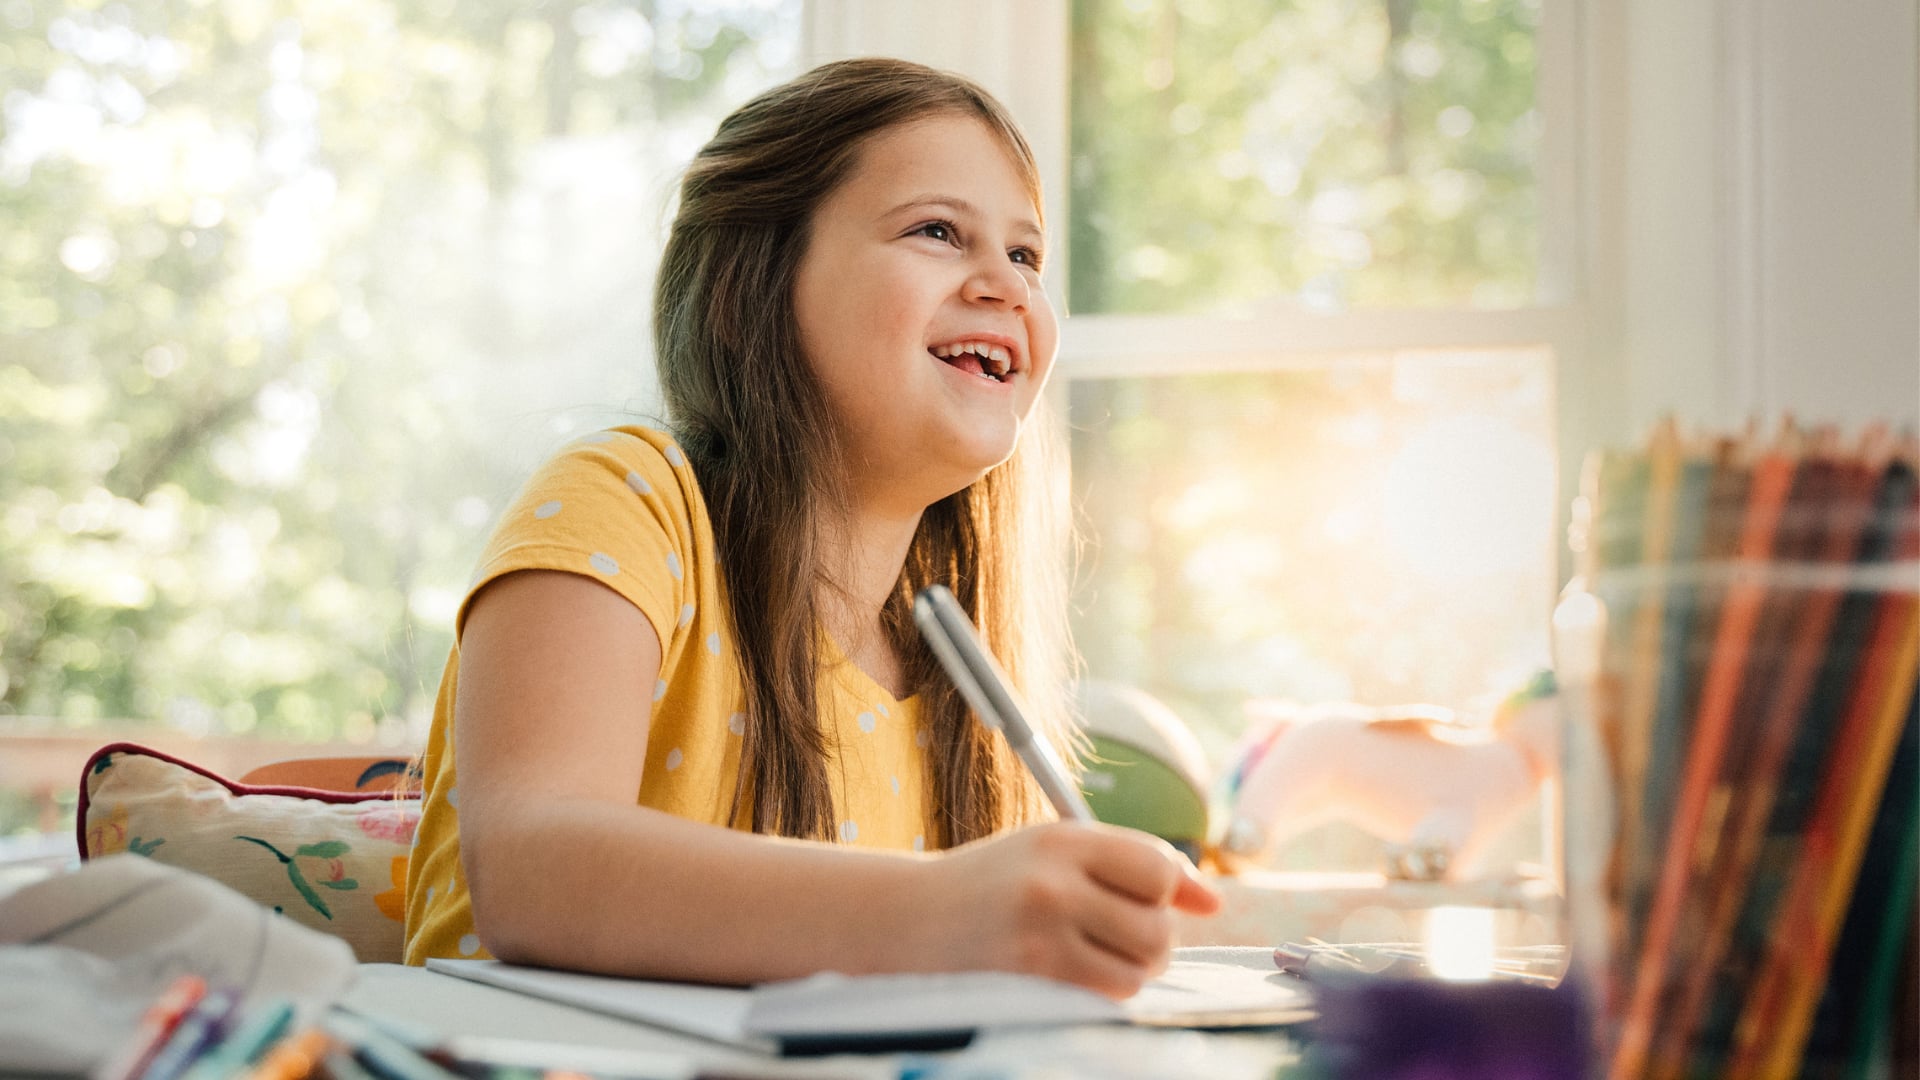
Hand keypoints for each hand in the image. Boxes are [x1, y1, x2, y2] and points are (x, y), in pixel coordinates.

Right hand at [916, 821, 1221, 998]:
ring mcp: (1040, 933)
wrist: (906, 918)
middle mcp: (1052, 881)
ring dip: (1132, 970)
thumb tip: (1214, 903)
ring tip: (1095, 956)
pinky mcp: (1029, 977)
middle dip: (1152, 939)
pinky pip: (1108, 995)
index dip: (1165, 893)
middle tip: (1117, 936)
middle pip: (1158, 925)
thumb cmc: (994, 885)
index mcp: (1062, 839)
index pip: (1159, 868)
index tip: (1141, 902)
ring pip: (1140, 967)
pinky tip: (1074, 975)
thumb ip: (1133, 865)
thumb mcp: (1054, 853)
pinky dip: (1105, 991)